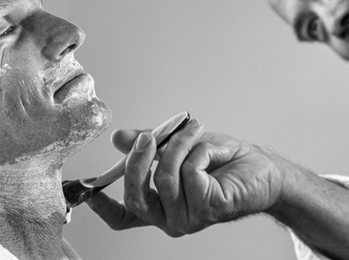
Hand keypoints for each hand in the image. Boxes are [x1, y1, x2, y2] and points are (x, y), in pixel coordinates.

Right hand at [87, 119, 287, 236]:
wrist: (259, 166)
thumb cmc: (220, 160)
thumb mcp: (176, 147)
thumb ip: (147, 147)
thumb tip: (118, 139)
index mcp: (158, 206)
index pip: (123, 218)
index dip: (103, 208)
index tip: (89, 190)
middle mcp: (169, 218)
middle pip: (136, 198)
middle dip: (138, 162)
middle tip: (149, 136)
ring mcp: (188, 218)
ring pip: (164, 179)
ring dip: (177, 146)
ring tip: (192, 130)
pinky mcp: (208, 209)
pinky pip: (189, 173)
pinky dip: (196, 152)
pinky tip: (209, 151)